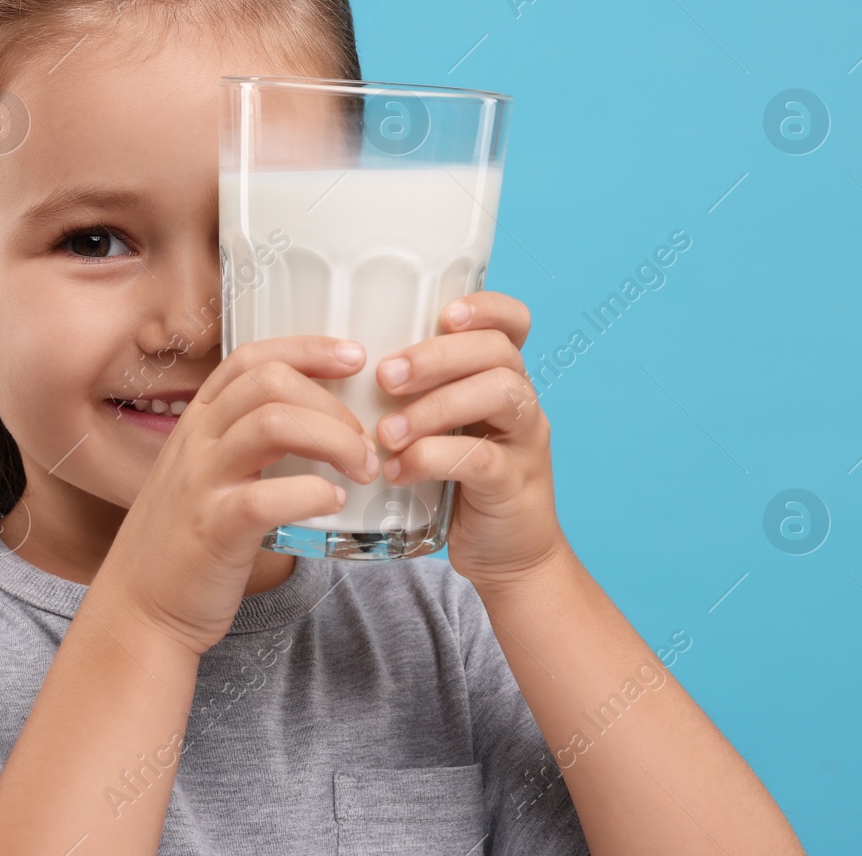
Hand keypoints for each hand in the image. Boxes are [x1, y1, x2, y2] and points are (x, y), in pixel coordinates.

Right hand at [91, 335, 380, 656]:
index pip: (250, 359)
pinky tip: (332, 503)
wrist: (136, 610)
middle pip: (269, 382)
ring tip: (361, 468)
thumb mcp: (204, 477)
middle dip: (332, 402)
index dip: (307, 349)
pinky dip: (313, 493)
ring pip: (273, 424)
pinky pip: (268, 496)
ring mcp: (201, 484)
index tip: (354, 357)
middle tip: (364, 440)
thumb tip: (319, 428)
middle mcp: (195, 443)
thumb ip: (245, 448)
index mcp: (197, 424)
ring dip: (333, 439)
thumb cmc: (183, 546)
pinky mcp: (213, 530)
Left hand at [370, 290, 567, 590]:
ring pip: (499, 394)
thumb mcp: (441, 428)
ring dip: (435, 406)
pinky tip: (398, 470)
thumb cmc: (459, 482)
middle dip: (437, 356)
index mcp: (502, 378)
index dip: (486, 307)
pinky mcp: (514, 485)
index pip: (513, 322)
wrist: (507, 555)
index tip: (444, 313)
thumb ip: (412, 396)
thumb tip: (336, 365)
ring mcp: (525, 442)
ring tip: (388, 432)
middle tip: (386, 377)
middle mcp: (521, 402)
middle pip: (497, 352)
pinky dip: (434, 458)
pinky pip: (483, 459)